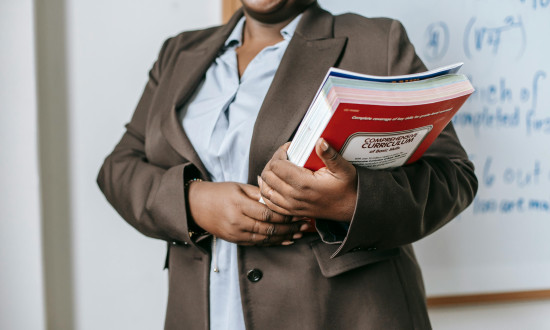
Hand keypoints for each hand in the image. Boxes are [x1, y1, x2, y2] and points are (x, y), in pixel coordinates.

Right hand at [187, 181, 308, 245]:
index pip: (267, 213)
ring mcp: (236, 233)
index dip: (285, 215)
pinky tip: (285, 240)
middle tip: (304, 225)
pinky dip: (273, 243)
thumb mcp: (239, 187)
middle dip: (289, 228)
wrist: (196, 206)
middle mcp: (237, 221)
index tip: (298, 212)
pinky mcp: (235, 240)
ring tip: (299, 234)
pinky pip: (258, 243)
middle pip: (269, 228)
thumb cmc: (220, 192)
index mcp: (239, 205)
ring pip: (265, 238)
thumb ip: (259, 193)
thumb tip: (279, 196)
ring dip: (284, 237)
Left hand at [259, 138, 357, 221]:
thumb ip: (330, 155)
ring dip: (267, 176)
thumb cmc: (348, 188)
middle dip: (272, 162)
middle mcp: (294, 196)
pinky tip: (272, 183)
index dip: (280, 152)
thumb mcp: (343, 168)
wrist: (351, 209)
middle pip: (267, 176)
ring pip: (265, 189)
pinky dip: (267, 191)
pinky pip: (269, 202)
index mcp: (304, 184)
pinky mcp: (291, 212)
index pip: (276, 165)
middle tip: (283, 156)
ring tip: (277, 167)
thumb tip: (320, 140)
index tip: (289, 147)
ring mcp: (291, 206)